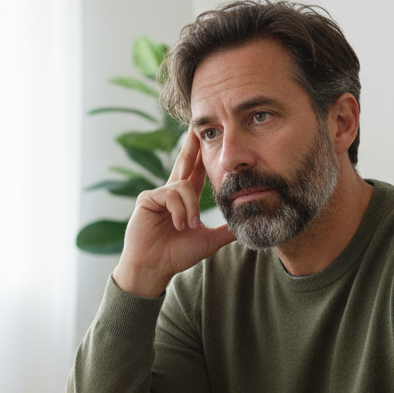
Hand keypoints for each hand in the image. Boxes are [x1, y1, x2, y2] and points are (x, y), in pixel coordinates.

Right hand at [112, 128, 235, 297]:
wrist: (155, 268)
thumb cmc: (176, 256)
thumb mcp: (209, 241)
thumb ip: (226, 231)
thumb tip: (246, 226)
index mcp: (185, 199)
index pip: (197, 171)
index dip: (203, 155)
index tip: (208, 138)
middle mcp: (171, 192)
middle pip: (185, 161)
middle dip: (191, 143)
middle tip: (197, 124)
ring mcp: (158, 194)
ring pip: (184, 186)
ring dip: (190, 208)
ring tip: (187, 227)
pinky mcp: (147, 199)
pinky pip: (171, 195)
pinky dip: (178, 211)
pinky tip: (177, 225)